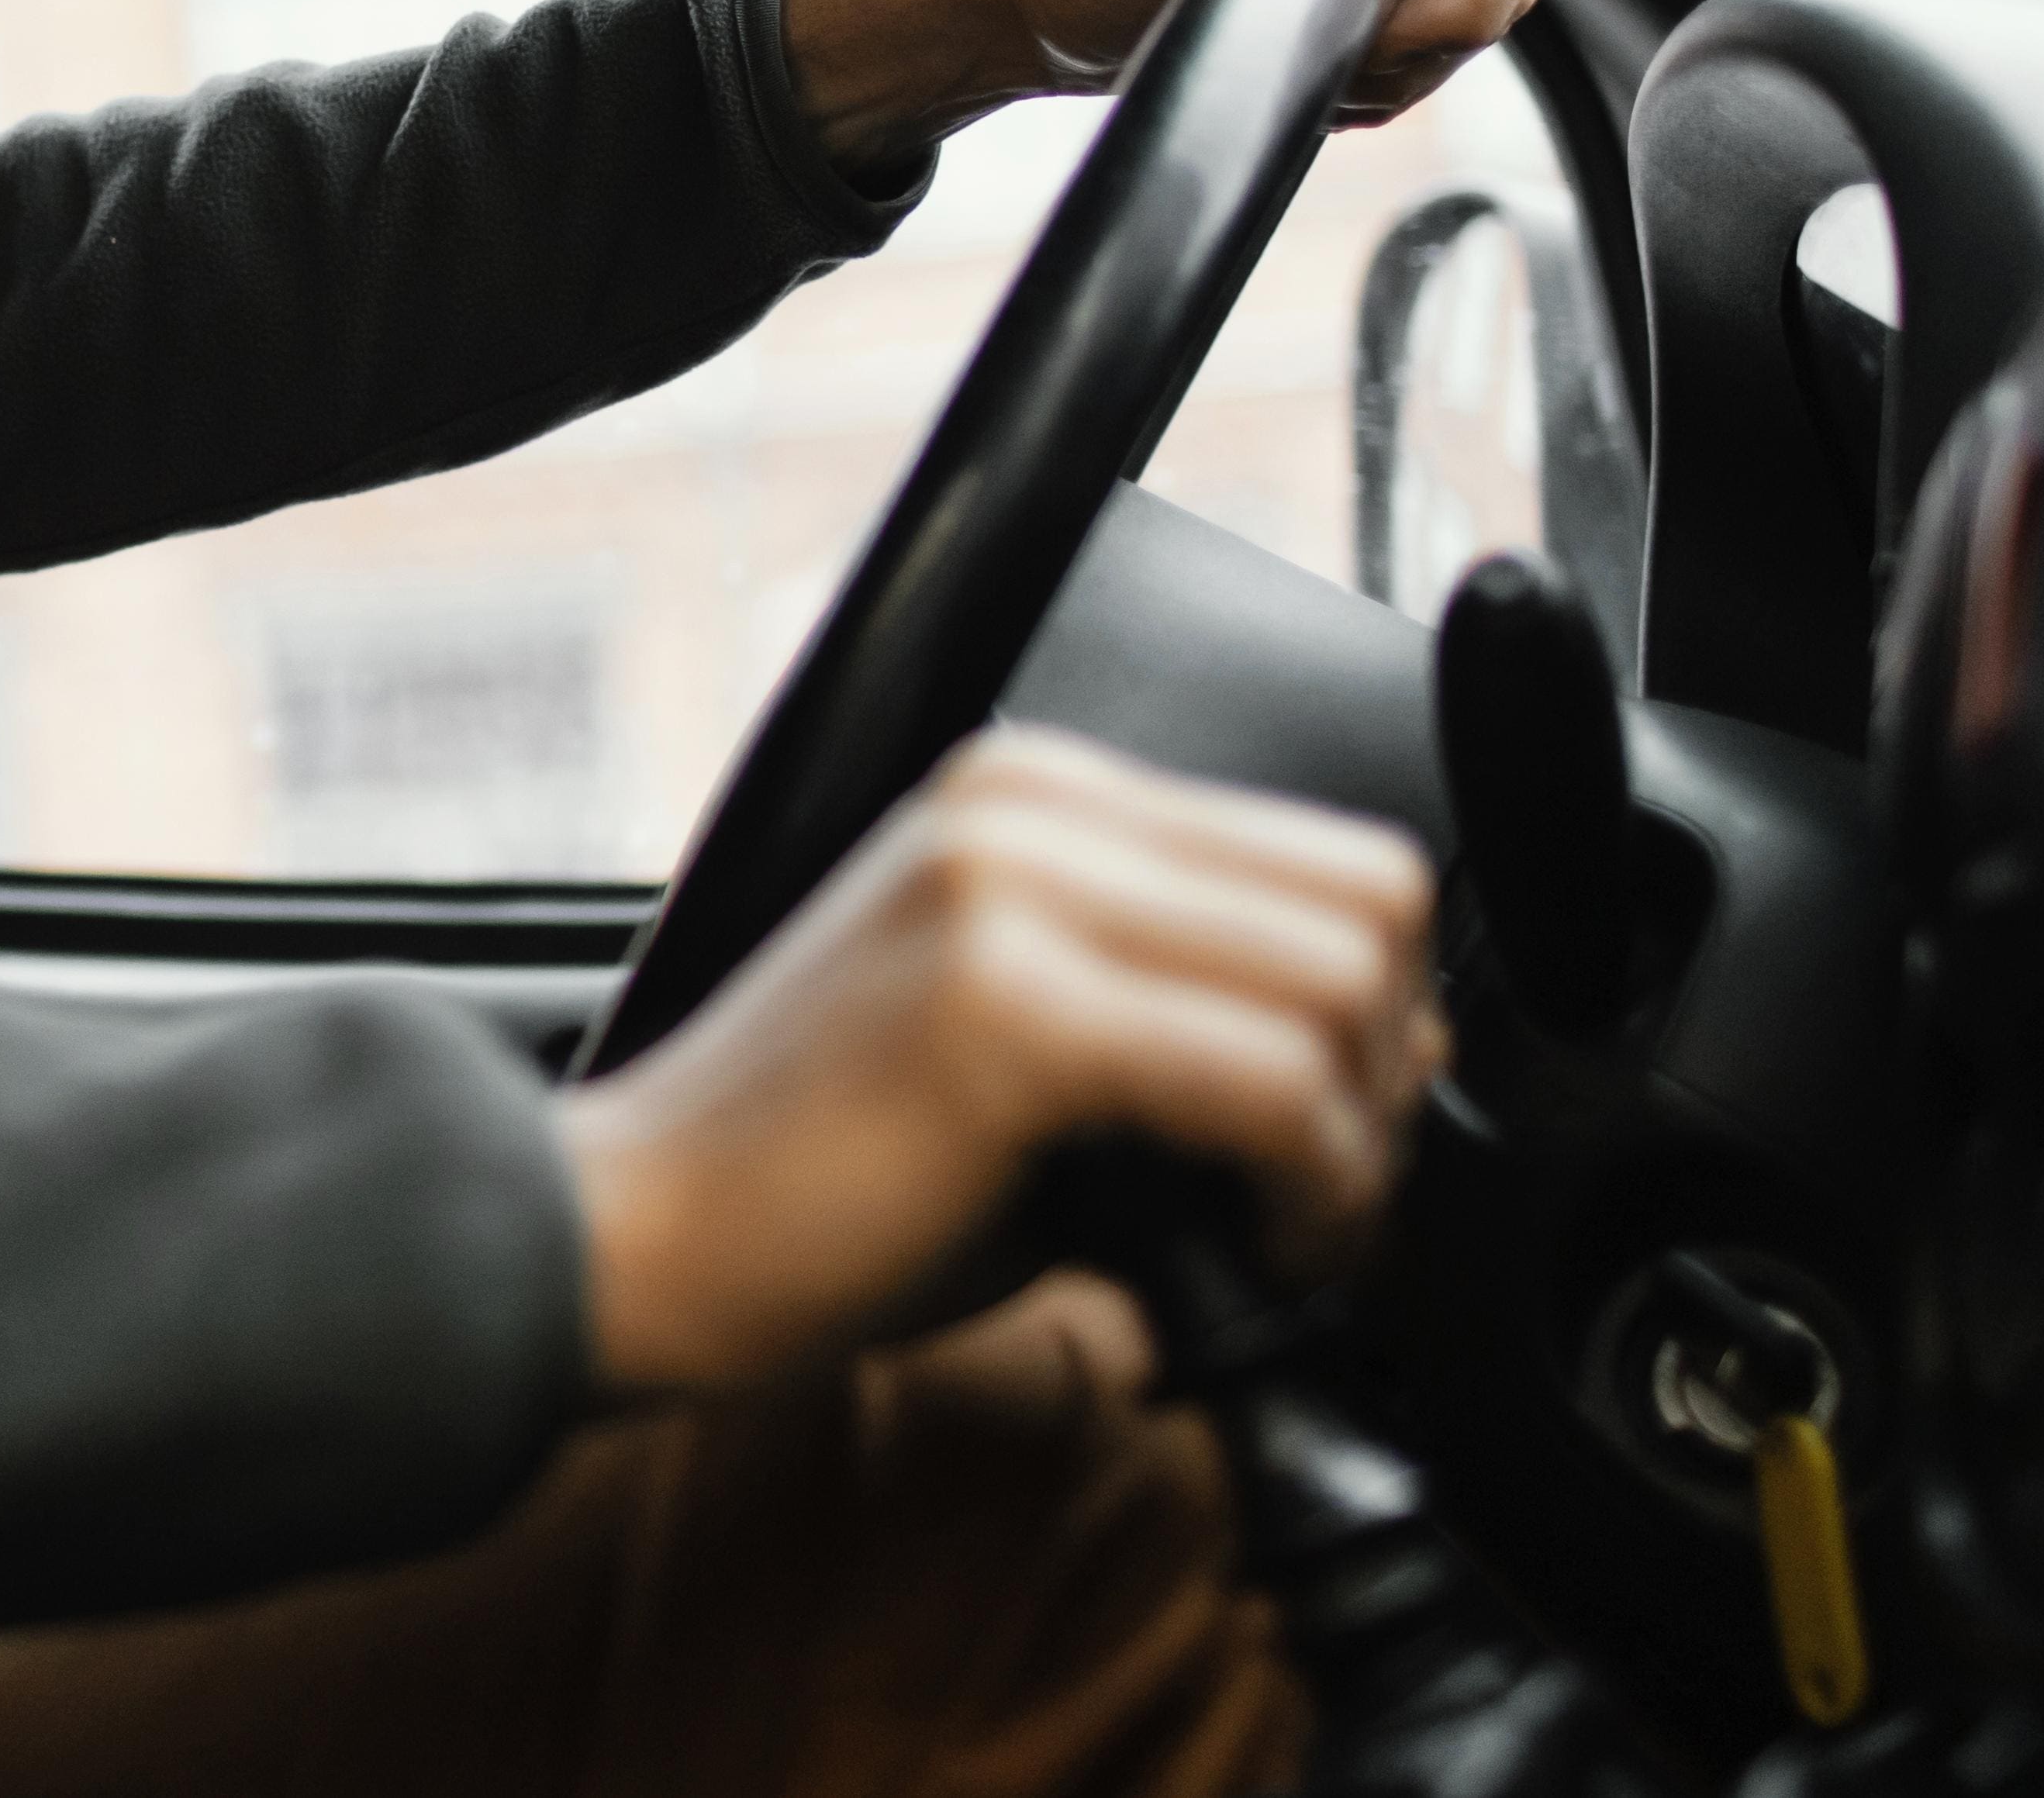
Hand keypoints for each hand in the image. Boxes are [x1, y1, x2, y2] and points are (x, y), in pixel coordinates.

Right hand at [552, 726, 1441, 1394]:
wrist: (637, 1234)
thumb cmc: (820, 1170)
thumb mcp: (1027, 1037)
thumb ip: (1191, 1004)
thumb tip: (1406, 1040)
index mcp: (1032, 789)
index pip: (1337, 855)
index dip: (1379, 1015)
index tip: (1326, 1139)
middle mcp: (1028, 804)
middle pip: (1372, 907)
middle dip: (1385, 1083)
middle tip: (1313, 1203)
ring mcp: (1010, 889)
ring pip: (1344, 987)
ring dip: (1354, 1149)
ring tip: (1272, 1235)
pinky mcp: (1005, 1003)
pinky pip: (1271, 1085)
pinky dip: (1309, 1194)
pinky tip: (1241, 1255)